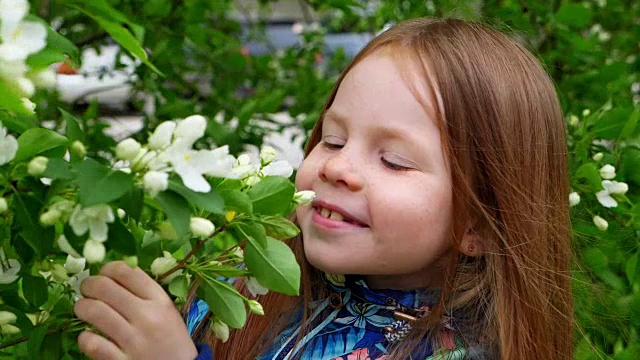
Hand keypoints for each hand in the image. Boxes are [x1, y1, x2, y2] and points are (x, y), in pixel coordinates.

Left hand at [74, 261, 197, 359]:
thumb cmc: (171, 338)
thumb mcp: (167, 311)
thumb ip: (145, 293)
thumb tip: (112, 275)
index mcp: (160, 300)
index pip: (126, 271)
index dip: (107, 269)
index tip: (103, 275)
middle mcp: (147, 317)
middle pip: (105, 287)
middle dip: (88, 285)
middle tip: (86, 290)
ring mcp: (134, 340)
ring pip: (94, 311)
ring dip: (81, 308)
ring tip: (82, 310)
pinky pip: (92, 343)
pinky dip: (84, 338)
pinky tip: (88, 337)